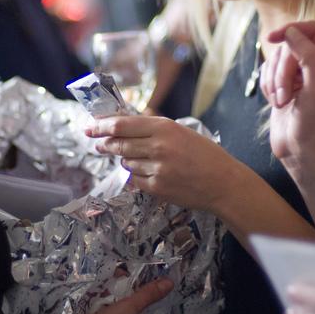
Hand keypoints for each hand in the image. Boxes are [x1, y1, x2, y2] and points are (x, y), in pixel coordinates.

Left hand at [87, 115, 243, 211]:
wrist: (223, 183)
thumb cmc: (205, 154)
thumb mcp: (181, 131)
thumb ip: (154, 128)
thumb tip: (125, 125)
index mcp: (164, 128)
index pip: (122, 125)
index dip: (102, 126)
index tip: (90, 127)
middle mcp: (158, 147)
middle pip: (119, 144)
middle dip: (105, 143)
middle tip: (98, 143)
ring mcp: (157, 169)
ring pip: (126, 162)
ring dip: (125, 160)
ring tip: (139, 159)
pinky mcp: (157, 188)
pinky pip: (135, 180)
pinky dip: (136, 175)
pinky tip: (148, 173)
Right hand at [261, 22, 314, 165]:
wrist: (302, 152)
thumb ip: (308, 55)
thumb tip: (291, 31)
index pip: (311, 29)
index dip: (291, 31)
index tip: (272, 38)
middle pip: (290, 44)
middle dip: (282, 69)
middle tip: (284, 94)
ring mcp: (301, 73)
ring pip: (276, 57)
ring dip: (274, 80)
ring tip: (281, 102)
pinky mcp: (284, 82)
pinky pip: (267, 70)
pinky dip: (267, 85)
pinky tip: (276, 102)